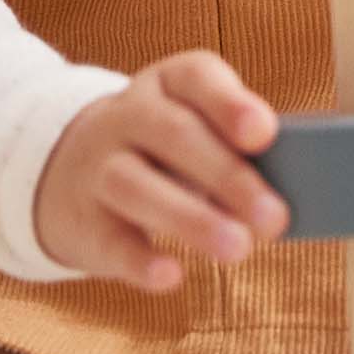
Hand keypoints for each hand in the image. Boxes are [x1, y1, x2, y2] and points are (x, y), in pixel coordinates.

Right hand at [33, 51, 286, 291]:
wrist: (69, 172)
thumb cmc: (165, 153)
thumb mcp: (196, 130)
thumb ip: (239, 152)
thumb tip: (284, 199)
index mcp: (168, 84)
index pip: (194, 78)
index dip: (229, 103)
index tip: (264, 133)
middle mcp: (128, 117)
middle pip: (174, 134)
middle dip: (228, 176)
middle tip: (275, 218)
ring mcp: (98, 168)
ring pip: (135, 185)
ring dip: (191, 219)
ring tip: (238, 248)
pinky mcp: (84, 223)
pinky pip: (110, 239)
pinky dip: (140, 260)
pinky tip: (171, 276)